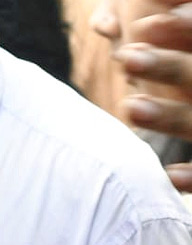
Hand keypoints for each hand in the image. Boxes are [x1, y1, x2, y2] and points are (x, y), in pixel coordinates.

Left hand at [113, 1, 191, 188]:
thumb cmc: (178, 84)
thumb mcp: (173, 58)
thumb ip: (150, 33)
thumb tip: (104, 23)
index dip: (185, 28)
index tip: (144, 26)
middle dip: (170, 67)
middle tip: (125, 57)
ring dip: (171, 116)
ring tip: (130, 106)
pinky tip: (168, 177)